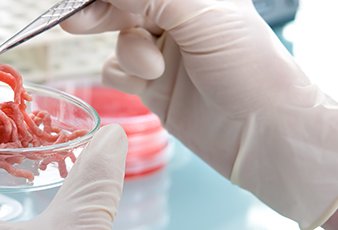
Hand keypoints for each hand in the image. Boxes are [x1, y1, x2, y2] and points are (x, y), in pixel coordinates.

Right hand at [60, 0, 337, 228]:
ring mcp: (164, 53)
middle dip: (99, 13)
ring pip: (118, 40)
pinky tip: (144, 84)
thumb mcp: (203, 17)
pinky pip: (116, 72)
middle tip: (72, 21)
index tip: (84, 3)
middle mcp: (178, 20)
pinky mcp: (153, 87)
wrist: (265, 135)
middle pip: (123, 7)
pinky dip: (123, 76)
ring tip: (155, 70)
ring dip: (130, 54)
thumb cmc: (250, 69)